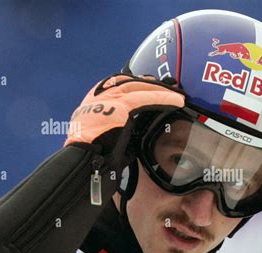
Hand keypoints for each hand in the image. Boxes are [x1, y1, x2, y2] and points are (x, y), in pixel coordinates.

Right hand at [65, 73, 184, 161]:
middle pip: (130, 82)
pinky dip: (164, 98)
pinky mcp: (119, 107)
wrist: (84, 161)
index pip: (119, 84)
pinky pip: (146, 98)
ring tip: (177, 95)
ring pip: (139, 87)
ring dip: (160, 90)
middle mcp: (99, 96)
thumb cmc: (94, 157)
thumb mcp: (108, 138)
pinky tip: (177, 101)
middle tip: (169, 86)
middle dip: (151, 84)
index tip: (151, 85)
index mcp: (94, 102)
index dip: (138, 84)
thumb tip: (134, 140)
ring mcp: (108, 99)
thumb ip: (120, 132)